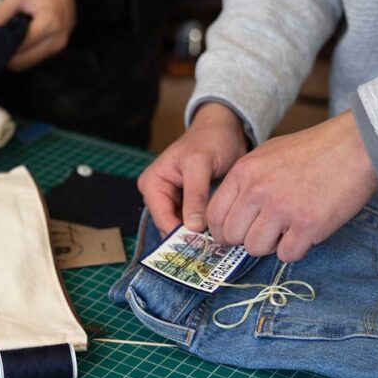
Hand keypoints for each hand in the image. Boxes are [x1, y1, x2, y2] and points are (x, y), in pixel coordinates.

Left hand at [0, 0, 75, 71]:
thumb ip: (1, 15)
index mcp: (49, 24)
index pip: (18, 46)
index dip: (0, 46)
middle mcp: (57, 40)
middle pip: (22, 61)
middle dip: (5, 53)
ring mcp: (59, 47)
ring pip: (27, 64)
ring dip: (14, 56)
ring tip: (4, 41)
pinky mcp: (57, 49)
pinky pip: (34, 59)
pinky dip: (23, 54)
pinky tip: (16, 41)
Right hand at [138, 102, 248, 235]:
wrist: (224, 128)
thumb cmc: (210, 139)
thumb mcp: (200, 164)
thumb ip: (195, 195)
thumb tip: (192, 227)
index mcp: (152, 183)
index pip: (162, 218)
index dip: (179, 234)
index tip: (200, 247)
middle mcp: (158, 194)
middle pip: (170, 226)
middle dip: (188, 237)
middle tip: (211, 249)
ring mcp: (173, 200)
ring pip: (182, 227)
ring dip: (197, 235)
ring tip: (216, 244)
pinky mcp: (188, 203)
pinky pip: (192, 222)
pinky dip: (203, 229)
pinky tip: (217, 234)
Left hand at [205, 110, 377, 261]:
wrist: (355, 146)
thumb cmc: (313, 151)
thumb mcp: (267, 155)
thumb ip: (245, 182)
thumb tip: (229, 216)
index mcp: (244, 172)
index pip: (214, 215)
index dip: (222, 231)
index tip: (234, 235)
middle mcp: (258, 191)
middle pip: (232, 237)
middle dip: (247, 239)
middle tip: (267, 231)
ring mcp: (282, 209)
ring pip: (256, 249)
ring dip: (272, 245)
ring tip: (289, 227)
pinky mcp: (308, 225)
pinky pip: (287, 255)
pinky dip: (296, 249)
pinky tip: (305, 232)